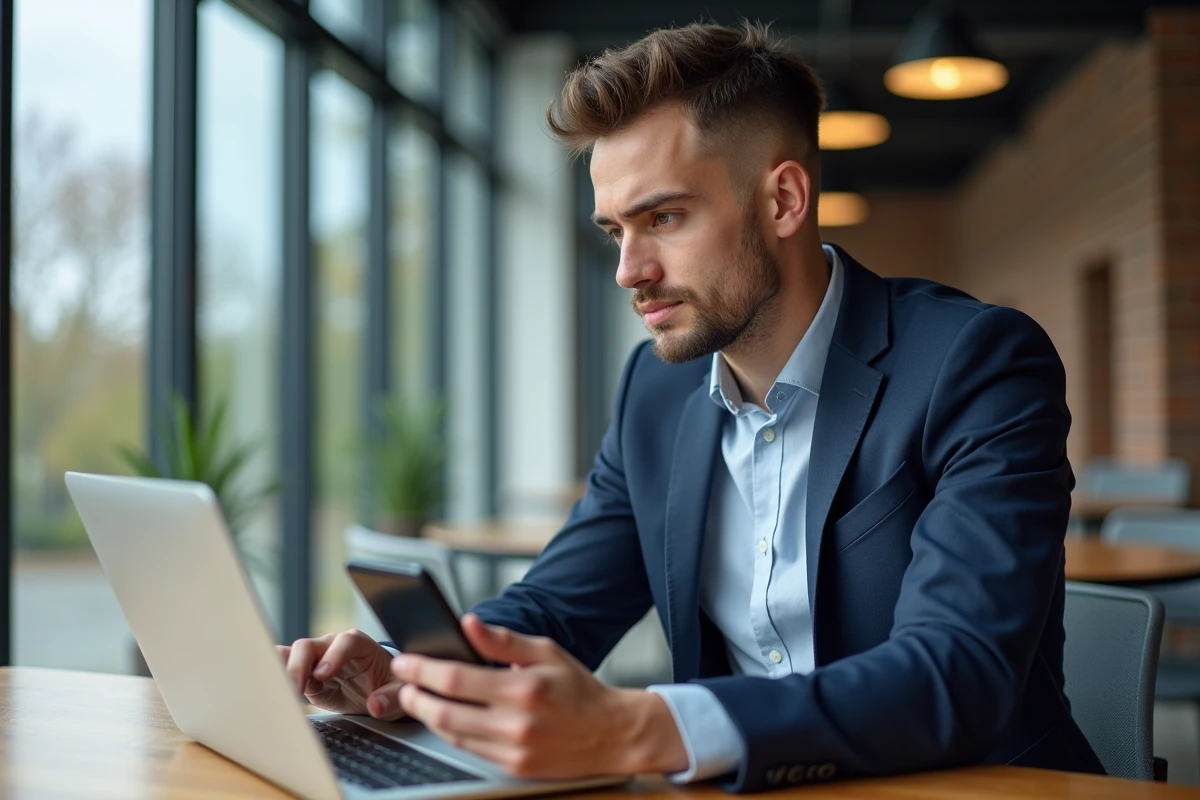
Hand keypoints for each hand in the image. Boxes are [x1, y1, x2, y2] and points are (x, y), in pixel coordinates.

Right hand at [277, 629, 405, 720]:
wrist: (378, 689)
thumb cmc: (390, 684)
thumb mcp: (399, 691)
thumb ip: (391, 697)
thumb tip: (376, 705)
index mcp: (360, 645)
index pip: (345, 642)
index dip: (333, 655)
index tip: (323, 674)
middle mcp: (333, 647)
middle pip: (309, 646)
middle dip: (298, 665)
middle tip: (294, 689)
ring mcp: (315, 660)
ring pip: (290, 655)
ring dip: (280, 671)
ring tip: (274, 689)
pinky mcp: (304, 676)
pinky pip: (284, 671)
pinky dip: (275, 679)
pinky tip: (271, 692)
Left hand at [390, 613, 687, 778]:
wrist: (612, 733)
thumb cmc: (578, 688)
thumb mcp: (545, 651)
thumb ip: (502, 640)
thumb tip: (468, 623)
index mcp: (522, 688)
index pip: (455, 679)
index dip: (422, 670)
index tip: (405, 660)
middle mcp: (515, 723)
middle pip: (444, 711)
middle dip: (414, 696)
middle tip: (403, 682)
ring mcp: (513, 750)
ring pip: (451, 735)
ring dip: (428, 716)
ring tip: (417, 699)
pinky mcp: (514, 767)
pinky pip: (469, 750)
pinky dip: (451, 733)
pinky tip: (444, 718)